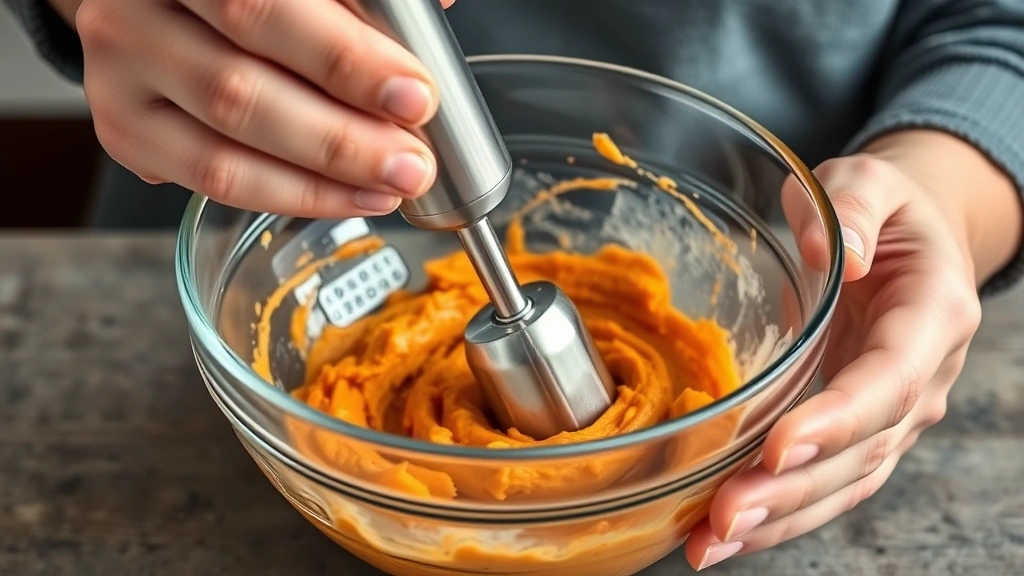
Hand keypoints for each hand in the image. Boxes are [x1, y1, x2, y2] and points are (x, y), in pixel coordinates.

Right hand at [73, 0, 454, 216]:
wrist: (166, 5)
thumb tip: (432, 12)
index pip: (267, 9)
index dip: (344, 59)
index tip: (414, 94)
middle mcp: (138, 9)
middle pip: (242, 85)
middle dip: (341, 136)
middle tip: (411, 162)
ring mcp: (124, 69)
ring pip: (227, 140)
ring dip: (322, 175)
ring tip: (390, 185)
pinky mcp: (124, 128)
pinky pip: (211, 179)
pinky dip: (290, 195)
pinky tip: (345, 196)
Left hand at [685, 130, 1022, 569]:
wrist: (909, 237)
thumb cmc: (885, 208)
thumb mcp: (872, 180)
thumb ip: (852, 206)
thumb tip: (832, 251)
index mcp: (932, 315)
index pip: (889, 380)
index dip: (837, 419)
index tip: (778, 446)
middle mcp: (922, 378)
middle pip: (863, 451)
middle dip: (792, 490)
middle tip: (724, 515)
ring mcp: (895, 414)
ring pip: (844, 483)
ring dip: (779, 518)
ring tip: (711, 542)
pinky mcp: (861, 430)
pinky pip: (828, 484)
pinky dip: (781, 514)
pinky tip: (727, 534)